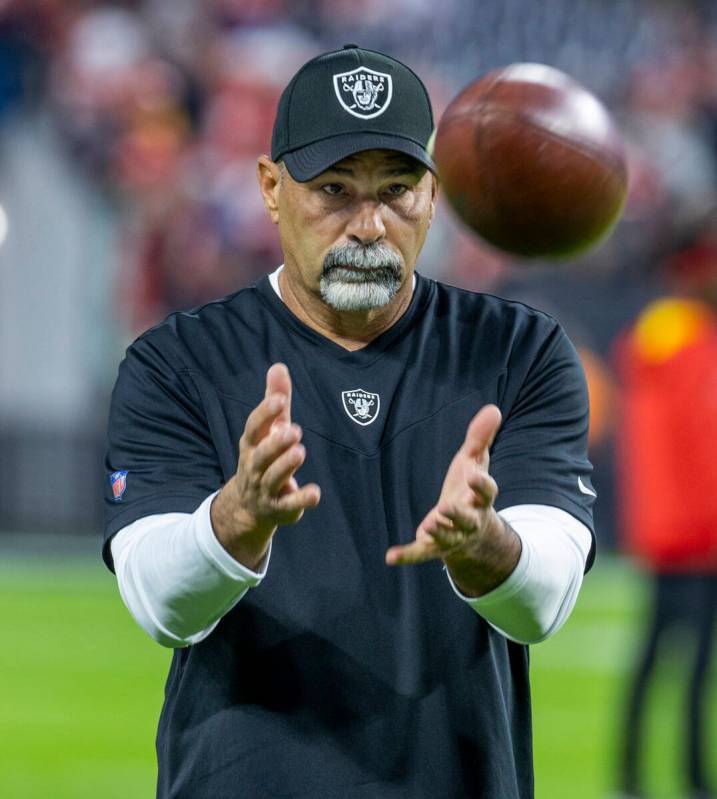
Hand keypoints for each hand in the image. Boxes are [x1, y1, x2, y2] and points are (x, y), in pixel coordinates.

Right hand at [211, 363, 320, 569]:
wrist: (248, 506)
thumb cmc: (263, 456)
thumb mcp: (268, 429)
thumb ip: (275, 400)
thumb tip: (278, 366)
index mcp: (251, 444)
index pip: (254, 427)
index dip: (265, 413)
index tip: (279, 400)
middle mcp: (255, 467)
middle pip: (262, 455)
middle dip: (276, 443)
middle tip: (294, 431)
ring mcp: (265, 489)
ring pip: (273, 478)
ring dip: (286, 466)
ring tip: (300, 451)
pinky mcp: (280, 508)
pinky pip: (289, 505)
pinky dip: (301, 500)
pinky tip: (315, 492)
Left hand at [385, 405, 519, 594]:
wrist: (472, 532)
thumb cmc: (470, 489)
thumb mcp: (475, 462)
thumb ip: (481, 438)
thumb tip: (493, 408)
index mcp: (480, 499)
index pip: (486, 492)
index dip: (481, 484)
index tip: (473, 474)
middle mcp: (470, 520)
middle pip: (467, 518)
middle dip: (459, 514)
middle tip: (448, 506)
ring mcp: (452, 536)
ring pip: (447, 537)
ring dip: (439, 531)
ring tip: (428, 525)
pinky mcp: (434, 547)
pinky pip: (421, 553)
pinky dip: (407, 555)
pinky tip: (390, 557)